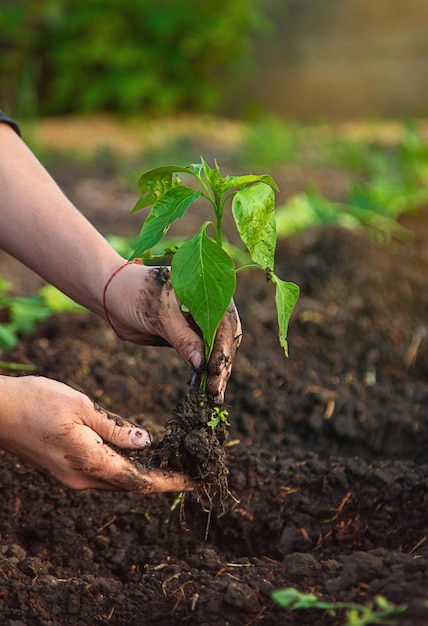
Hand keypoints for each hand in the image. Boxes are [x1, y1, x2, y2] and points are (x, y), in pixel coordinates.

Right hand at [0, 375, 192, 492]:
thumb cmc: (37, 401)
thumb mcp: (83, 407)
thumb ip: (116, 428)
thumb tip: (145, 443)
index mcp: (90, 462)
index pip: (140, 480)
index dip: (169, 482)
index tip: (194, 482)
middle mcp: (82, 478)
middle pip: (131, 485)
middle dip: (161, 480)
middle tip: (189, 470)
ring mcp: (71, 477)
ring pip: (116, 481)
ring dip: (143, 475)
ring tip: (169, 463)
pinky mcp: (64, 470)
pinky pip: (102, 474)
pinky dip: (124, 469)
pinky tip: (135, 456)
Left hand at [103, 263, 241, 401]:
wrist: (111, 296)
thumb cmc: (135, 293)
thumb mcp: (160, 315)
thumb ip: (182, 338)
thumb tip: (201, 364)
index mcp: (207, 290)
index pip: (224, 319)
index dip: (224, 344)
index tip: (217, 366)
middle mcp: (208, 306)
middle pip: (223, 337)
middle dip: (222, 362)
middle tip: (216, 387)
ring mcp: (198, 323)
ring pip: (214, 349)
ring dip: (216, 371)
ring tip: (214, 394)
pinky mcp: (187, 337)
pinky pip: (200, 355)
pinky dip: (203, 371)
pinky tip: (205, 388)